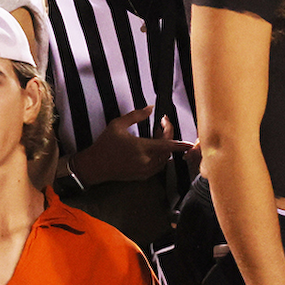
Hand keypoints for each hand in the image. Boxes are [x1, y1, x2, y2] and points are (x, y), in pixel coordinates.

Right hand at [72, 110, 192, 184]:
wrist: (94, 166)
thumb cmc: (105, 144)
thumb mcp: (117, 125)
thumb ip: (136, 115)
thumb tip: (151, 108)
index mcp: (141, 148)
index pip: (167, 145)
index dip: (180, 144)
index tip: (191, 143)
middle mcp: (146, 161)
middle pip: (167, 150)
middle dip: (168, 137)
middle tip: (160, 125)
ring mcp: (144, 171)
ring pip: (164, 159)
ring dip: (164, 147)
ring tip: (155, 134)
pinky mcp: (142, 176)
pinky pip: (158, 166)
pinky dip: (160, 157)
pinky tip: (152, 147)